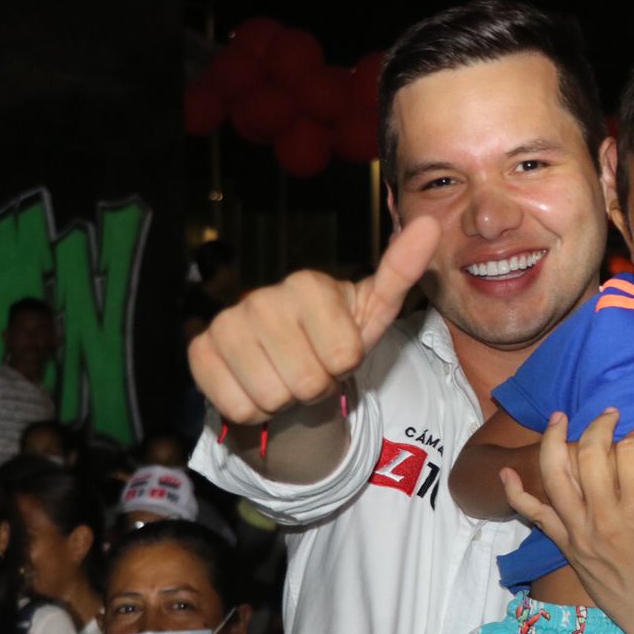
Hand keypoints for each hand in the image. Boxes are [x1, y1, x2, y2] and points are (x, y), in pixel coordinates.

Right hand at [188, 217, 440, 423]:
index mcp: (307, 284)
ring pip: (273, 399)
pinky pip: (239, 408)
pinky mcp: (200, 353)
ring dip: (286, 401)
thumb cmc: (336, 336)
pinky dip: (254, 412)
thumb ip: (401, 270)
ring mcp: (226, 323)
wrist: (286, 361)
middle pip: (308, 383)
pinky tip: (255, 385)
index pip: (343, 357)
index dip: (345, 367)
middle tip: (311, 368)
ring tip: (286, 376)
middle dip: (316, 387)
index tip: (338, 352)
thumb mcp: (374, 309)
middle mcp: (262, 297)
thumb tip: (433, 221)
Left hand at [501, 411, 633, 633]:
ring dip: (554, 441)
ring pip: (556, 476)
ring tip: (559, 419)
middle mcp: (605, 517)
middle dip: (601, 427)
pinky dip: (516, 494)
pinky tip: (505, 473)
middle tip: (611, 418)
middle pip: (591, 453)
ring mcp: (580, 532)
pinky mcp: (567, 547)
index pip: (629, 450)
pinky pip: (535, 516)